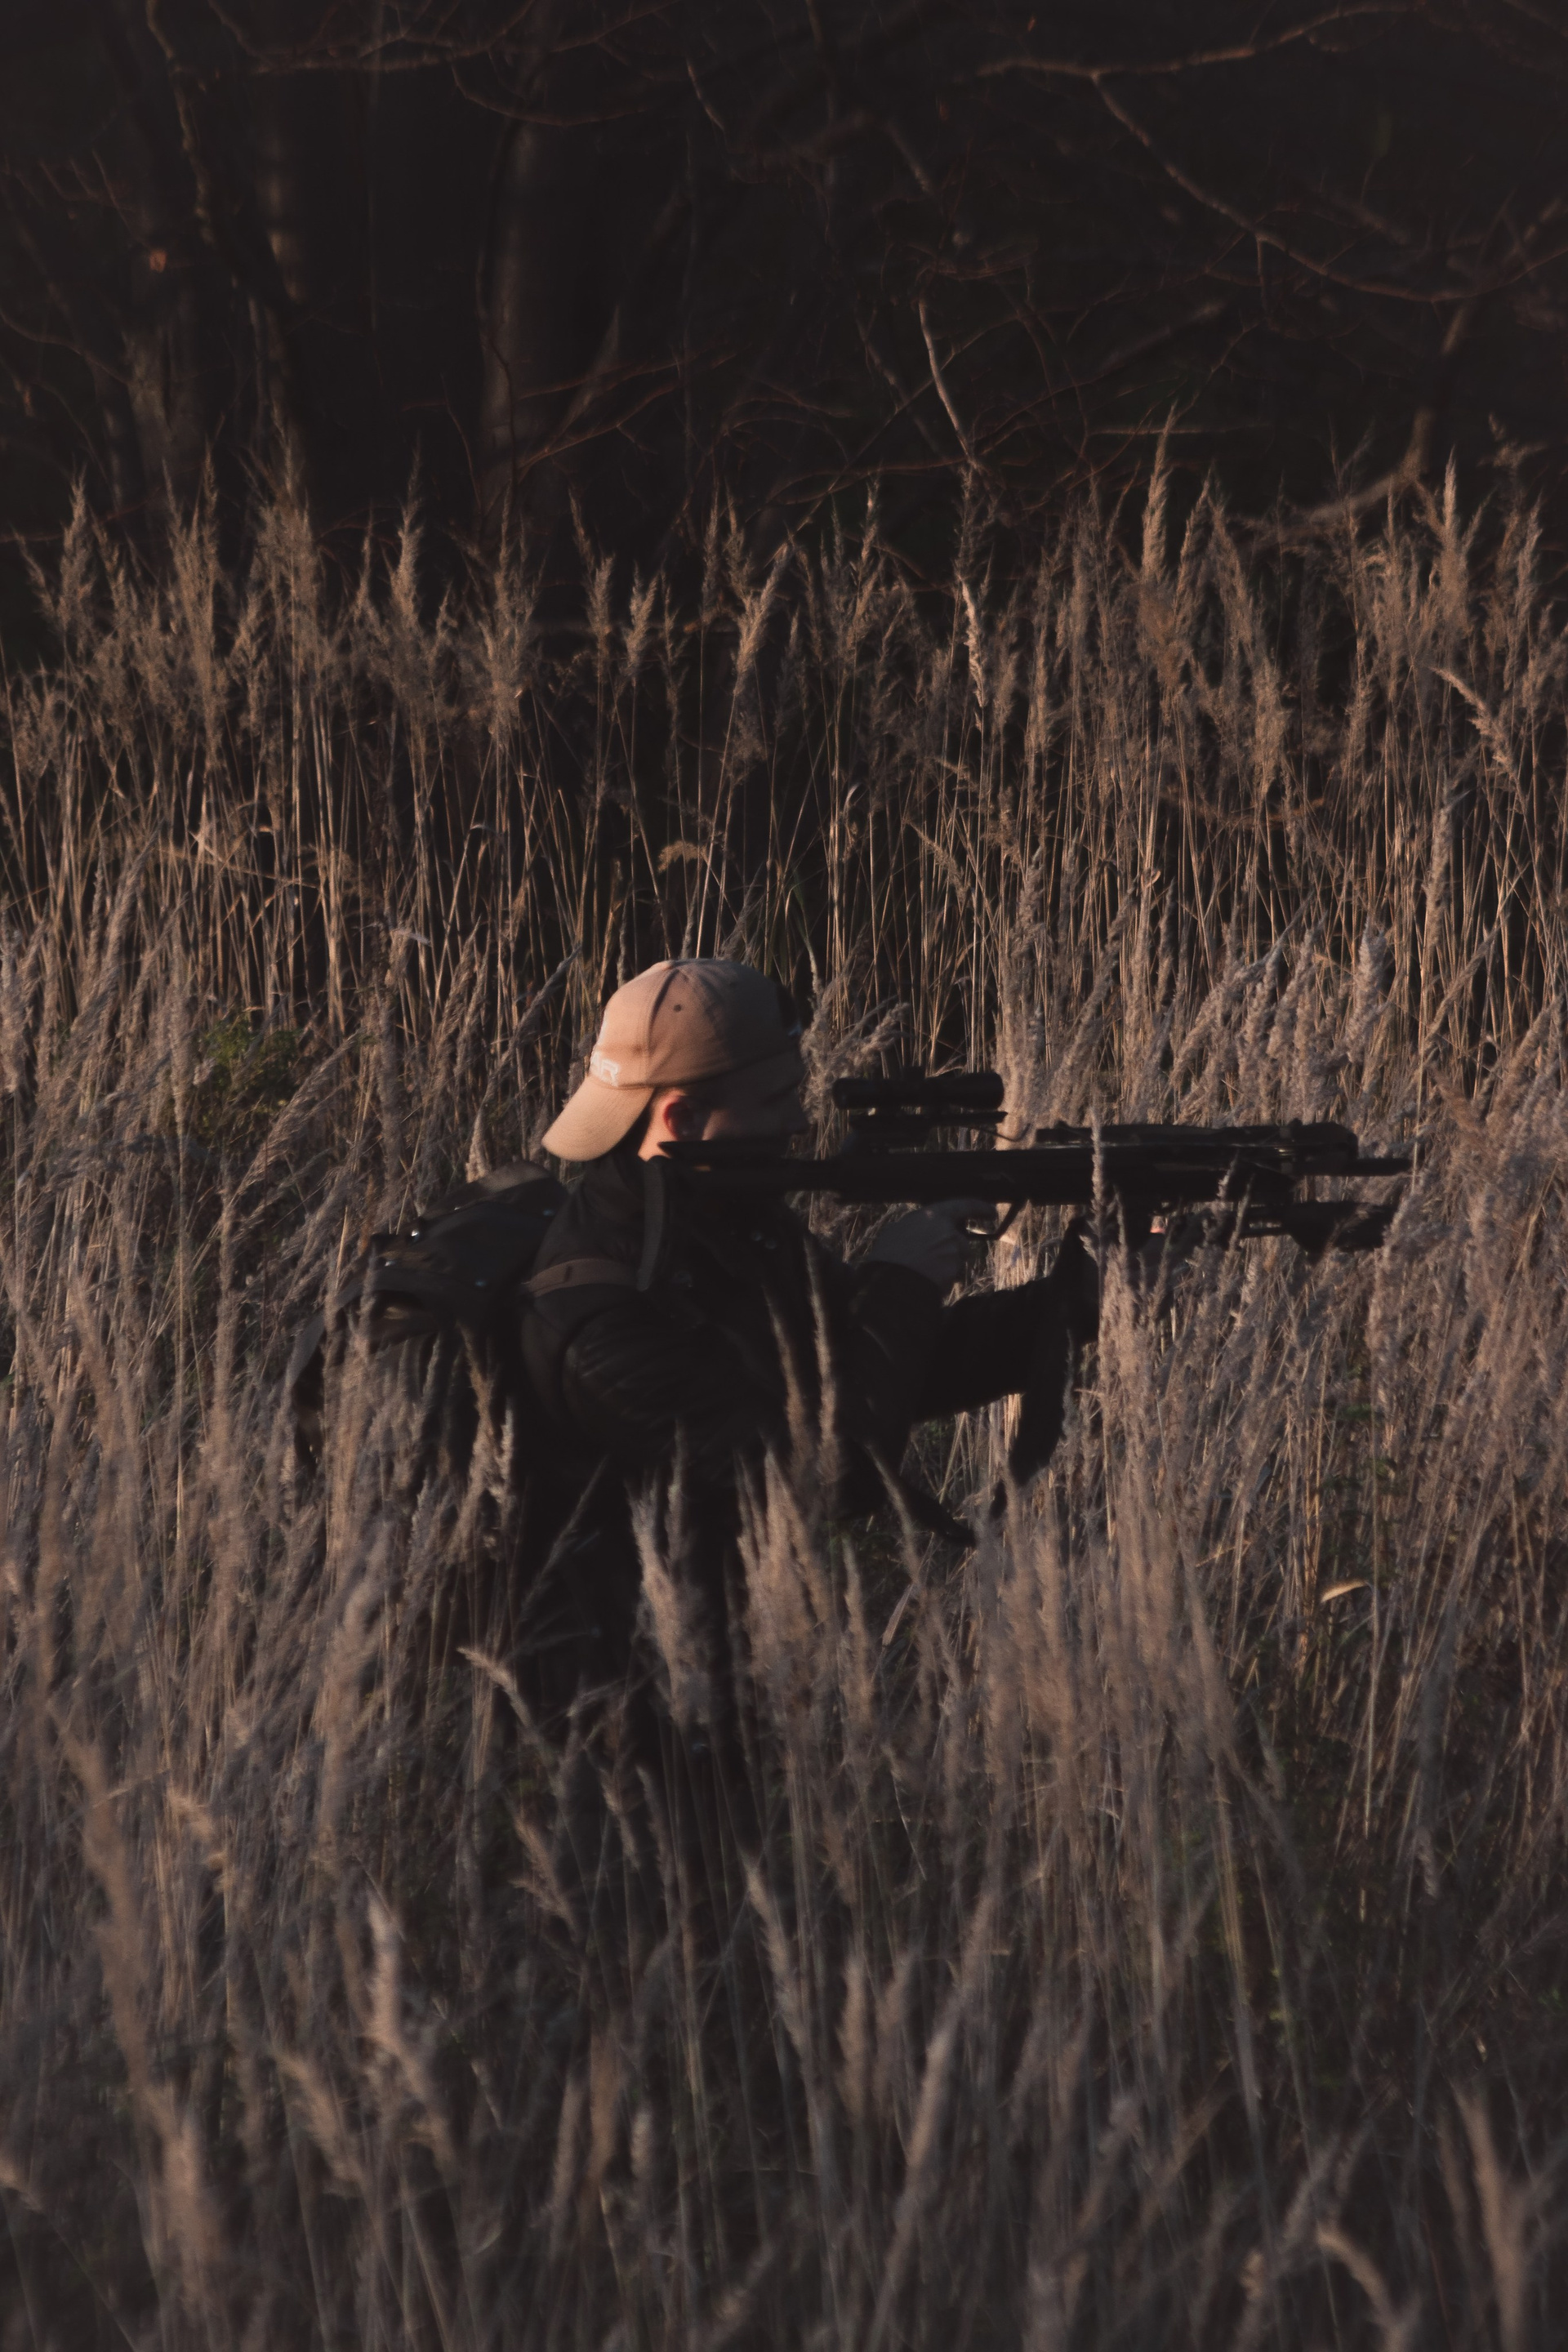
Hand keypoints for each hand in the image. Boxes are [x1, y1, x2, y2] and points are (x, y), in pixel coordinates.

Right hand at [865, 1198, 994, 1291]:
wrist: (890, 1282)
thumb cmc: (889, 1253)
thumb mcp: (898, 1228)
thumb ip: (918, 1225)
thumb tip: (923, 1229)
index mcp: (935, 1216)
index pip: (965, 1206)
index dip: (981, 1207)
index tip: (991, 1211)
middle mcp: (950, 1234)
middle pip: (960, 1241)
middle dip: (950, 1249)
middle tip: (926, 1257)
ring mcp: (954, 1255)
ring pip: (956, 1260)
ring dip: (945, 1265)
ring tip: (921, 1270)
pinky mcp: (954, 1275)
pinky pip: (950, 1276)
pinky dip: (941, 1279)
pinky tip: (924, 1279)